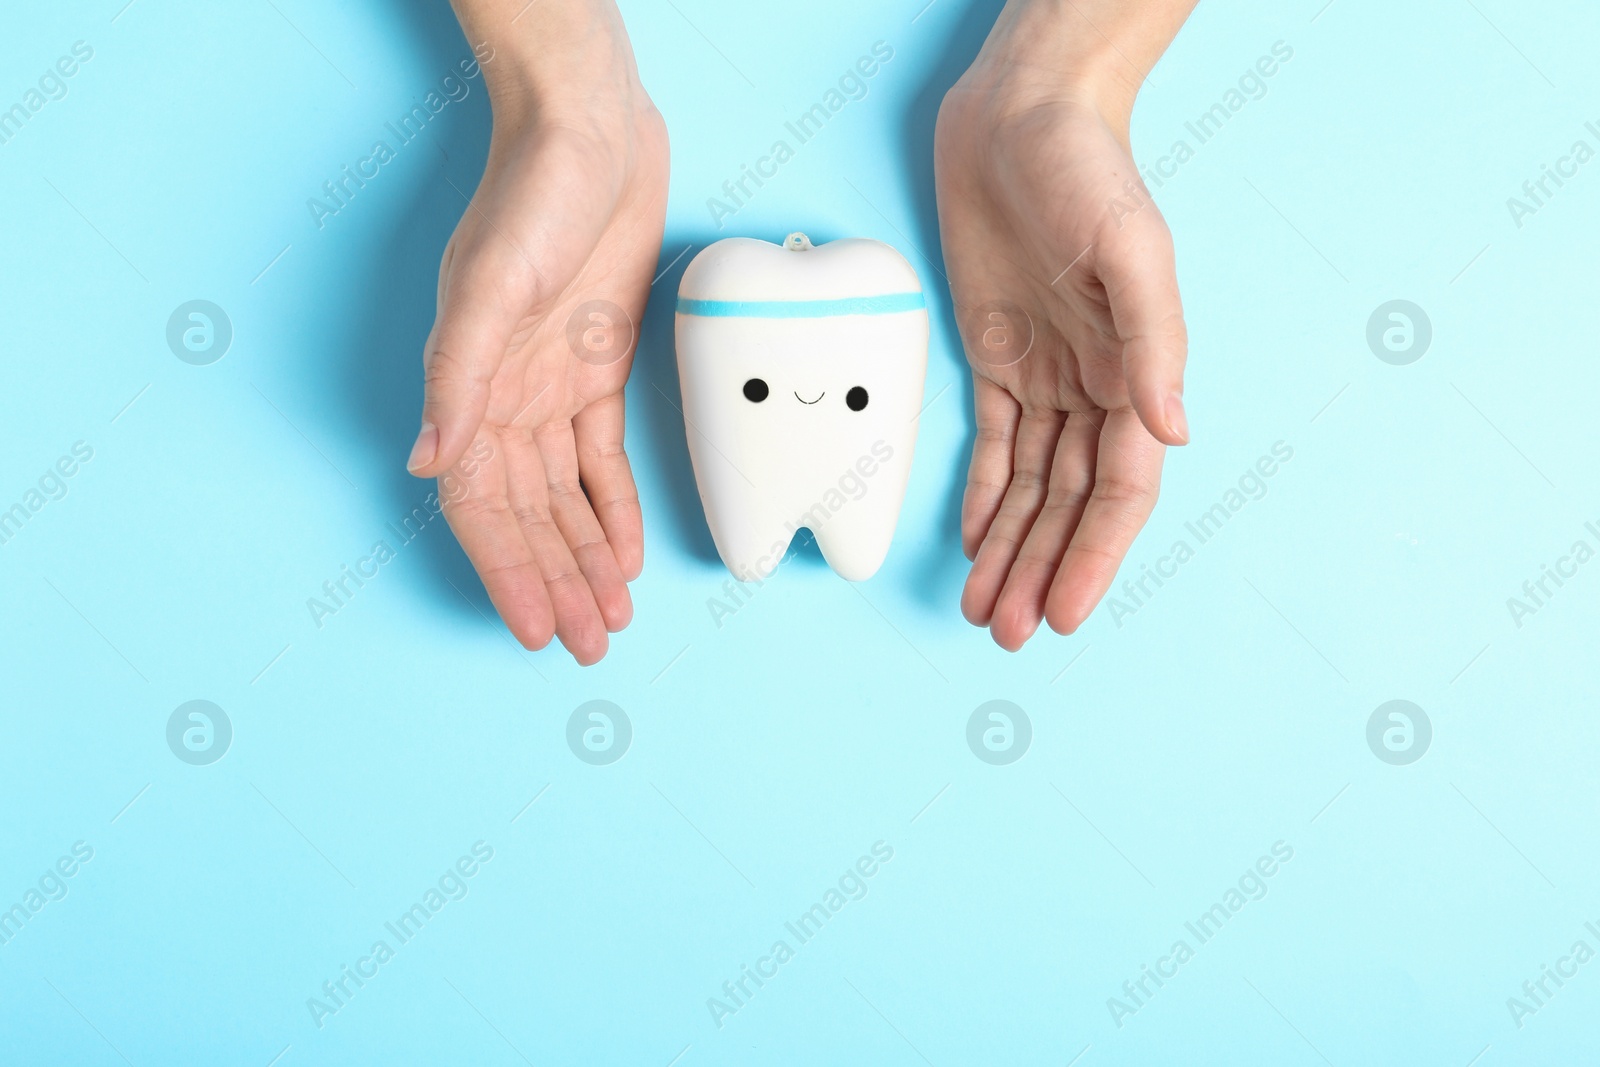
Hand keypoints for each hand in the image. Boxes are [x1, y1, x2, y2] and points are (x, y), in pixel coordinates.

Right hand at [409, 1, 668, 664]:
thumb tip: (427, 460)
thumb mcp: (494, 283)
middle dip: (556, 582)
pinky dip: (614, 507)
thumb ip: (461, 374)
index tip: (536, 628)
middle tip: (587, 644)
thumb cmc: (533, 195)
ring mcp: (552, 386)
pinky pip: (602, 458)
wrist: (590, 132)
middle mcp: (508, 396)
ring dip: (586, 558)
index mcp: (472, 385)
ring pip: (566, 498)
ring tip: (612, 618)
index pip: (481, 504)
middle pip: (527, 514)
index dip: (507, 569)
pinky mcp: (598, 370)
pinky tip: (628, 554)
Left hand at [935, 0, 1193, 650]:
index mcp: (1133, 369)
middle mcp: (1092, 384)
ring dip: (1012, 550)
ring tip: (985, 611)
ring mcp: (1043, 375)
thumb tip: (1171, 434)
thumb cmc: (1087, 169)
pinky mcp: (995, 357)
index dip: (1094, 554)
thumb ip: (1152, 344)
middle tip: (1010, 633)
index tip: (1067, 613)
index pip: (1119, 488)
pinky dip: (986, 497)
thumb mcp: (1130, 248)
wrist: (1020, 114)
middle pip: (1069, 502)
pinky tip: (976, 545)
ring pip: (1031, 487)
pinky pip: (994, 445)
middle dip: (1042, 570)